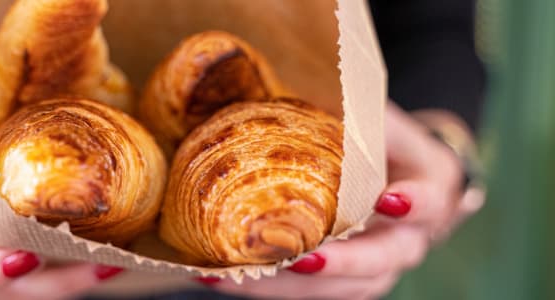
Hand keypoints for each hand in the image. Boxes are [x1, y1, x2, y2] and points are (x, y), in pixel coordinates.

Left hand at [199, 102, 484, 298]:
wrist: (393, 169)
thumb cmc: (380, 135)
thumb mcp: (375, 114)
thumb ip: (353, 110)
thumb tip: (296, 86)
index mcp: (430, 188)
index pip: (432, 200)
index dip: (415, 204)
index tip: (388, 200)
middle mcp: (410, 236)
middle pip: (384, 259)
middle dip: (343, 262)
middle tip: (302, 260)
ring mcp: (379, 264)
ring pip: (344, 287)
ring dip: (288, 286)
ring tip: (239, 275)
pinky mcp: (346, 279)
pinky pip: (310, 293)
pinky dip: (267, 287)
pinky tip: (221, 276)